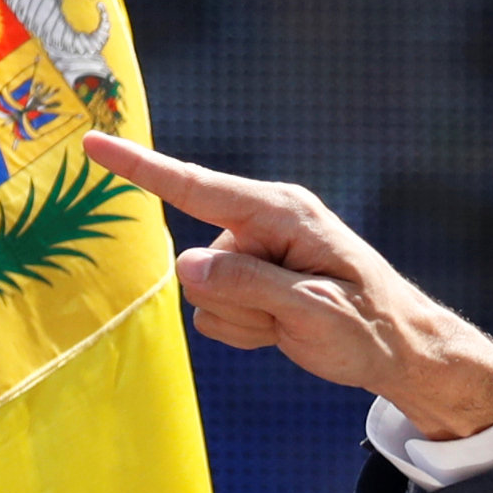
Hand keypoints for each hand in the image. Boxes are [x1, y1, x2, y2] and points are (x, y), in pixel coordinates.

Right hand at [83, 133, 492, 439]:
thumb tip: (187, 266)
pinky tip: (284, 328)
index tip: (92, 143)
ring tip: (295, 320)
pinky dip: (245, 329)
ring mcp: (255, 253)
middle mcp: (262, 223)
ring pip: (203, 293)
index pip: (195, 187)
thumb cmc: (370, 326)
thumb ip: (250, 286)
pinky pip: (213, 313)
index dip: (139, 168)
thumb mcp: (315, 310)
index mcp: (281, 212)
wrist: (401, 349)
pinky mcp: (250, 281)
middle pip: (198, 263)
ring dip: (245, 318)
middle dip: (237, 301)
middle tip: (295, 315)